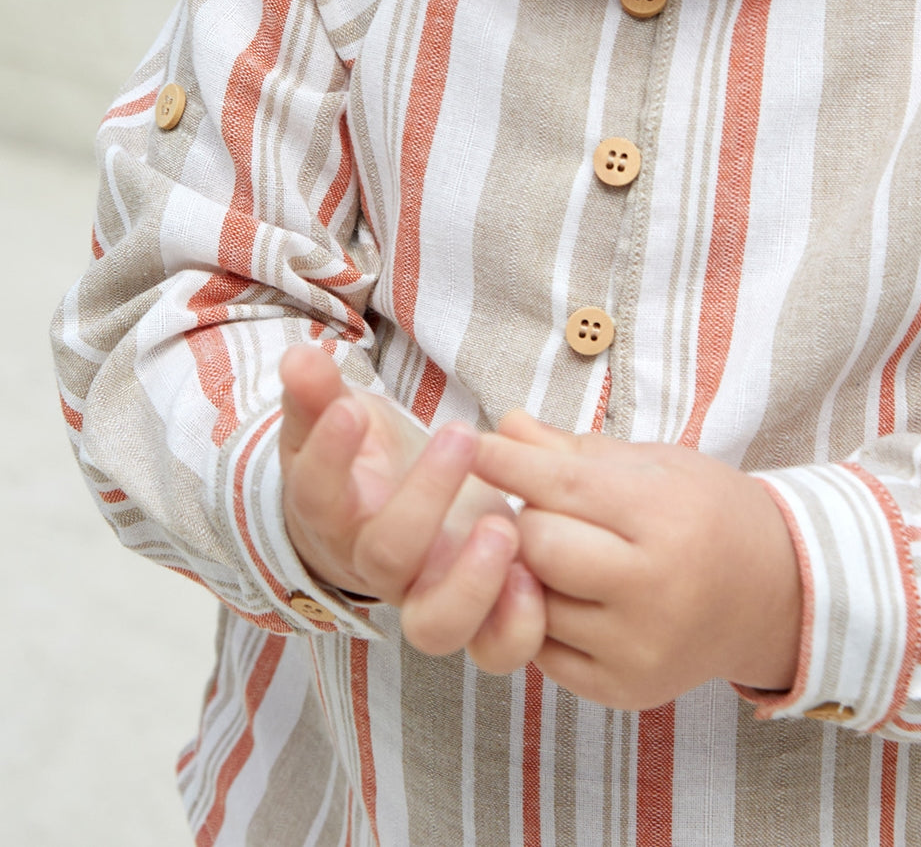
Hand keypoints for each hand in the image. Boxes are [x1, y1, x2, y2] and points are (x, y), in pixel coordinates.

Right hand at [277, 345, 544, 668]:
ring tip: (504, 524)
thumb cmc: (367, 458)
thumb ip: (319, 395)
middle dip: (421, 500)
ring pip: (437, 625)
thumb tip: (299, 358)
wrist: (397, 502)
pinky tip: (536, 572)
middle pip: (383, 560)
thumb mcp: (339, 420)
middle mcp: (380, 567)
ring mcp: (431, 594)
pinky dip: (518, 624)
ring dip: (472, 581)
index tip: (350, 411)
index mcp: (337, 517)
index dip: (329, 457)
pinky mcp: (484, 609)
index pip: (318, 497)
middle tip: (458, 436)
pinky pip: (496, 646)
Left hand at [473, 412, 801, 709]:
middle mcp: (653, 589)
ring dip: (531, 571)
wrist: (775, 594)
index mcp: (665, 517)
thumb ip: (576, 452)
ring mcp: (638, 648)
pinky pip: (547, 651)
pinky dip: (545, 617)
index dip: (509, 463)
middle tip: (537, 506)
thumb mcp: (657, 464)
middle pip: (539, 547)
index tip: (472, 444)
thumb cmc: (710, 513)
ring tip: (560, 550)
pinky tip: (573, 594)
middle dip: (525, 519)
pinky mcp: (624, 689)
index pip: (563, 486)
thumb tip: (508, 426)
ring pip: (535, 601)